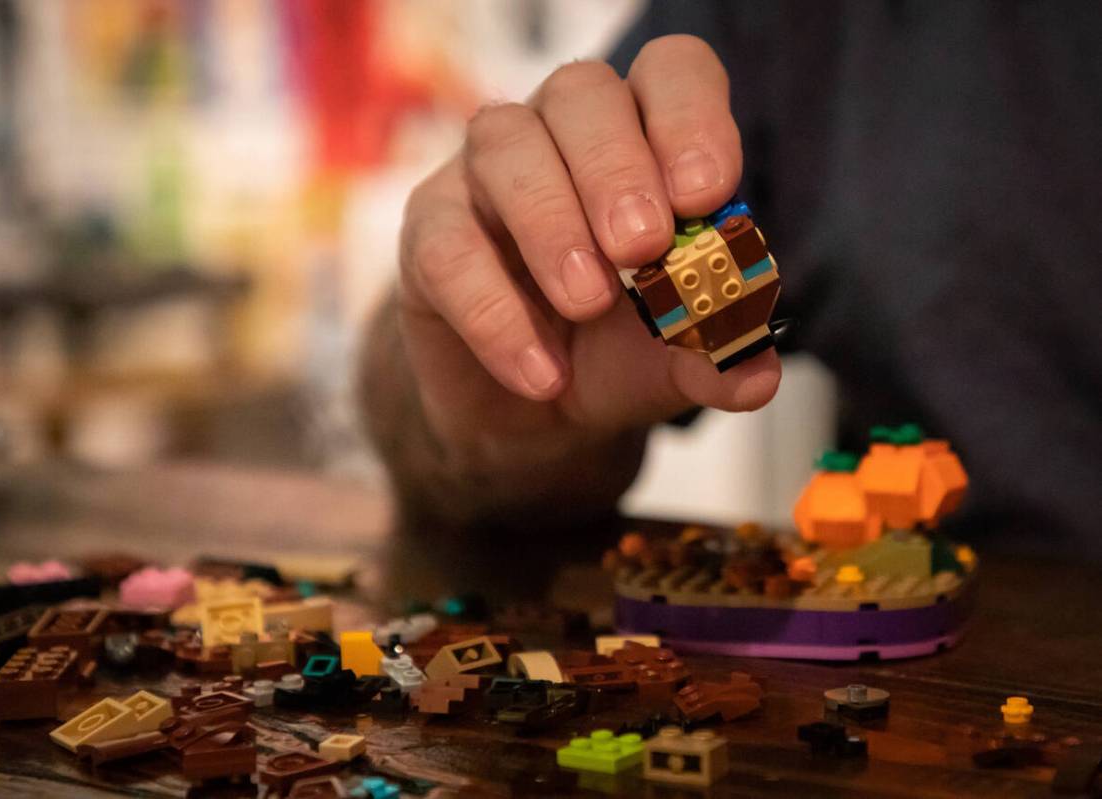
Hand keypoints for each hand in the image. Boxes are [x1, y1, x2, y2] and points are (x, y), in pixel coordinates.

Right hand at [392, 35, 780, 469]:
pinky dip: (496, 312)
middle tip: (643, 247)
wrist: (524, 412)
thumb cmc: (608, 353)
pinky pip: (448, 246)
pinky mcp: (429, 231)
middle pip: (583, 93)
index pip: (671, 73)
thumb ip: (716, 356)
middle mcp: (561, 134)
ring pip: (506, 145)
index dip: (690, 117)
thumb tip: (755, 377)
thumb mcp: (672, 360)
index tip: (706, 195)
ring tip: (587, 303)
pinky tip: (540, 373)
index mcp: (641, 137)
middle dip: (616, 168)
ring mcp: (486, 175)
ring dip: (552, 224)